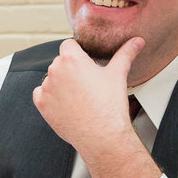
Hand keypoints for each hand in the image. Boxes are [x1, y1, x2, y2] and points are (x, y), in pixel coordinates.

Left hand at [32, 36, 160, 177]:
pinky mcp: (41, 104)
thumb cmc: (110, 106)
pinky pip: (41, 94)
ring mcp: (46, 87)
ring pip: (52, 78)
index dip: (78, 52)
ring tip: (79, 96)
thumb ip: (125, 54)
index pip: (69, 44)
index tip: (86, 63)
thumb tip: (137, 42)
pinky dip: (51, 97)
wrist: (102, 136)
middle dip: (71, 69)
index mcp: (71, 58)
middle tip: (87, 83)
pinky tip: (67, 104)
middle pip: (60, 62)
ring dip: (61, 83)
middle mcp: (55, 70)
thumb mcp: (118, 75)